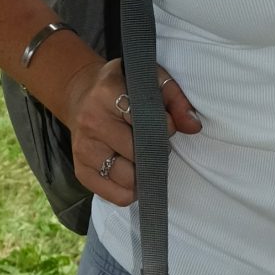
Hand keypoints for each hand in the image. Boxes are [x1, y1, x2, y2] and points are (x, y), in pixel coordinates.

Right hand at [64, 55, 201, 206]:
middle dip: (154, 152)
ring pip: (127, 178)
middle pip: (138, 153)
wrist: (80, 94)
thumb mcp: (149, 79)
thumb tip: (193, 126)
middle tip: (153, 144)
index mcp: (107, 93)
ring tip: (141, 158)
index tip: (165, 126)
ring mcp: (84, 148)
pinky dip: (130, 191)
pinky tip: (132, 173)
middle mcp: (91, 122)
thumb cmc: (122, 86)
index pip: (147, 121)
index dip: (165, 128)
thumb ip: (175, 99)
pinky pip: (115, 195)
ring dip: (143, 174)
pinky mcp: (81, 171)